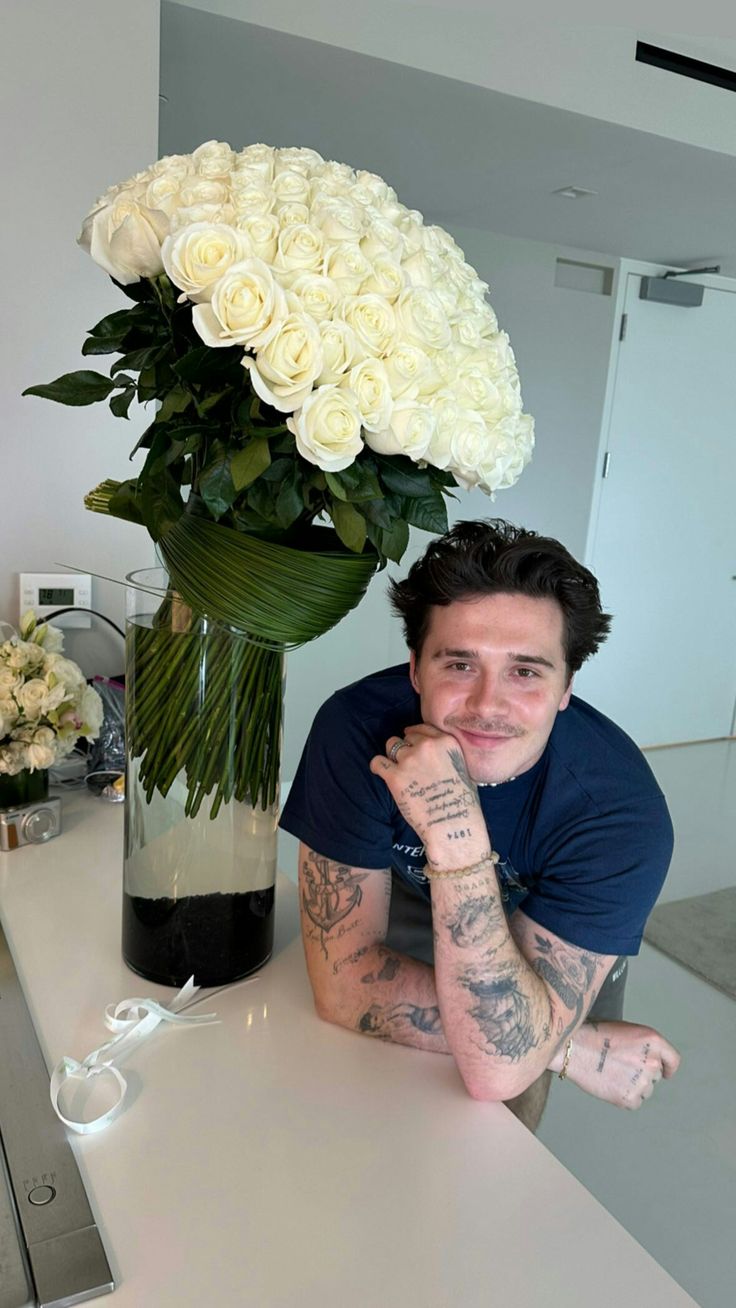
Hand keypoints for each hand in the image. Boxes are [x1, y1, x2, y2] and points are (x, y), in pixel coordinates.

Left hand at [369, 724, 488, 866]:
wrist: (454, 826)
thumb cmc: (462, 804)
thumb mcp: (464, 769)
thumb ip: (448, 756)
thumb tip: (437, 756)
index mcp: (446, 742)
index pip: (423, 729)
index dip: (415, 736)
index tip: (410, 741)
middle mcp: (427, 746)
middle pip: (406, 737)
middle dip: (406, 749)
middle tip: (409, 767)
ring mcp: (410, 760)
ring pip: (391, 745)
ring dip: (393, 756)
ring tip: (398, 771)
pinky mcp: (395, 776)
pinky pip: (377, 762)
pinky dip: (378, 767)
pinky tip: (383, 774)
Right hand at [557, 1020, 680, 1108]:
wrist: (575, 1049)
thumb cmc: (595, 1035)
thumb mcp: (627, 1030)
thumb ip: (643, 1046)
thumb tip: (649, 1061)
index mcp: (653, 1040)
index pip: (673, 1060)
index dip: (668, 1068)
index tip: (665, 1073)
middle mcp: (652, 1062)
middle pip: (655, 1076)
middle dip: (642, 1074)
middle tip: (620, 1067)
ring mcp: (642, 1082)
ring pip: (645, 1090)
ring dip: (633, 1086)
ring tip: (611, 1074)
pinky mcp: (630, 1099)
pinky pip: (634, 1102)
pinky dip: (624, 1097)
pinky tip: (609, 1085)